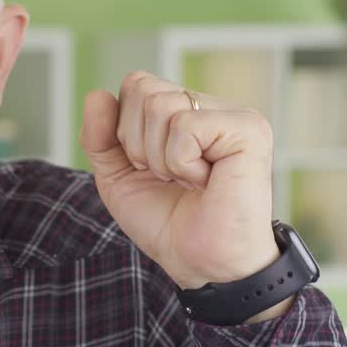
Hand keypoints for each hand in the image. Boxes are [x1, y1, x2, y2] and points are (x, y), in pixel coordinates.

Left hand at [79, 71, 279, 293]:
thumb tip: (97, 95)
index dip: (125, 130)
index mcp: (185, 110)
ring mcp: (234, 115)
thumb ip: (99, 136)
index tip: (149, 167)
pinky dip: (181, 164)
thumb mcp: (117, 176)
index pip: (135, 84)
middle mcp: (211, 106)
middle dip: (138, 143)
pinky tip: (206, 182)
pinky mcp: (249, 130)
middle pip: (143, 88)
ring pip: (160, 106)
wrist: (199, 263)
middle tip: (169, 176)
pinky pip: (184, 127)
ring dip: (160, 158)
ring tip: (188, 181)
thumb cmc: (166, 221)